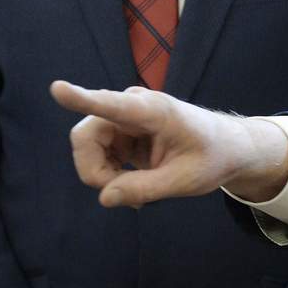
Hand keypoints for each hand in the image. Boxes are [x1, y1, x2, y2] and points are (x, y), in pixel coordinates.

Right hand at [49, 81, 287, 206]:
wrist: (229, 148)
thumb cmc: (214, 158)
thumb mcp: (186, 181)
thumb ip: (145, 189)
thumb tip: (105, 198)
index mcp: (155, 111)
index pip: (112, 105)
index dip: (82, 98)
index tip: (58, 89)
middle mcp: (133, 106)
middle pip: (86, 137)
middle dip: (96, 171)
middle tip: (124, 195)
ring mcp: (123, 116)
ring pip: (88, 147)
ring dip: (105, 174)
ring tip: (138, 191)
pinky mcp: (121, 129)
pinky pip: (97, 152)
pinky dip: (110, 173)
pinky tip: (134, 182)